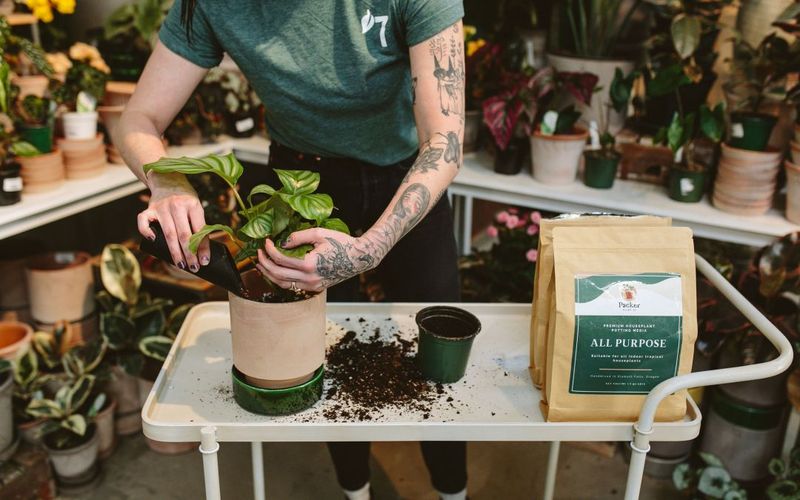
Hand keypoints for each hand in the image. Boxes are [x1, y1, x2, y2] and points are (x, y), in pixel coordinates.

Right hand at [137, 172, 209, 271]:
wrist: (168, 179)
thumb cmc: (186, 199)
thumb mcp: (196, 207)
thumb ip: (198, 224)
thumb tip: (202, 252)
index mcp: (193, 205)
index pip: (200, 230)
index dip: (203, 248)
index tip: (205, 261)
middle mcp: (177, 205)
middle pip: (184, 235)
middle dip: (190, 254)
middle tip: (194, 268)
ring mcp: (162, 206)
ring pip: (168, 234)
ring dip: (175, 252)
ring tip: (181, 265)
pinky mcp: (149, 208)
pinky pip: (143, 221)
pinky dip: (146, 231)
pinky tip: (153, 240)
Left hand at [257, 228, 378, 292]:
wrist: (359, 258)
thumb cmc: (342, 244)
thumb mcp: (319, 234)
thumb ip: (298, 237)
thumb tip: (282, 242)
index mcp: (309, 265)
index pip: (280, 260)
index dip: (269, 250)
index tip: (266, 242)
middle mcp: (309, 278)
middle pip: (278, 275)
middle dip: (264, 264)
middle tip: (259, 254)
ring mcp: (312, 286)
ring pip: (283, 284)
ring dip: (270, 275)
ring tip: (263, 265)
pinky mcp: (315, 288)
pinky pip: (293, 287)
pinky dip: (282, 280)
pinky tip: (278, 272)